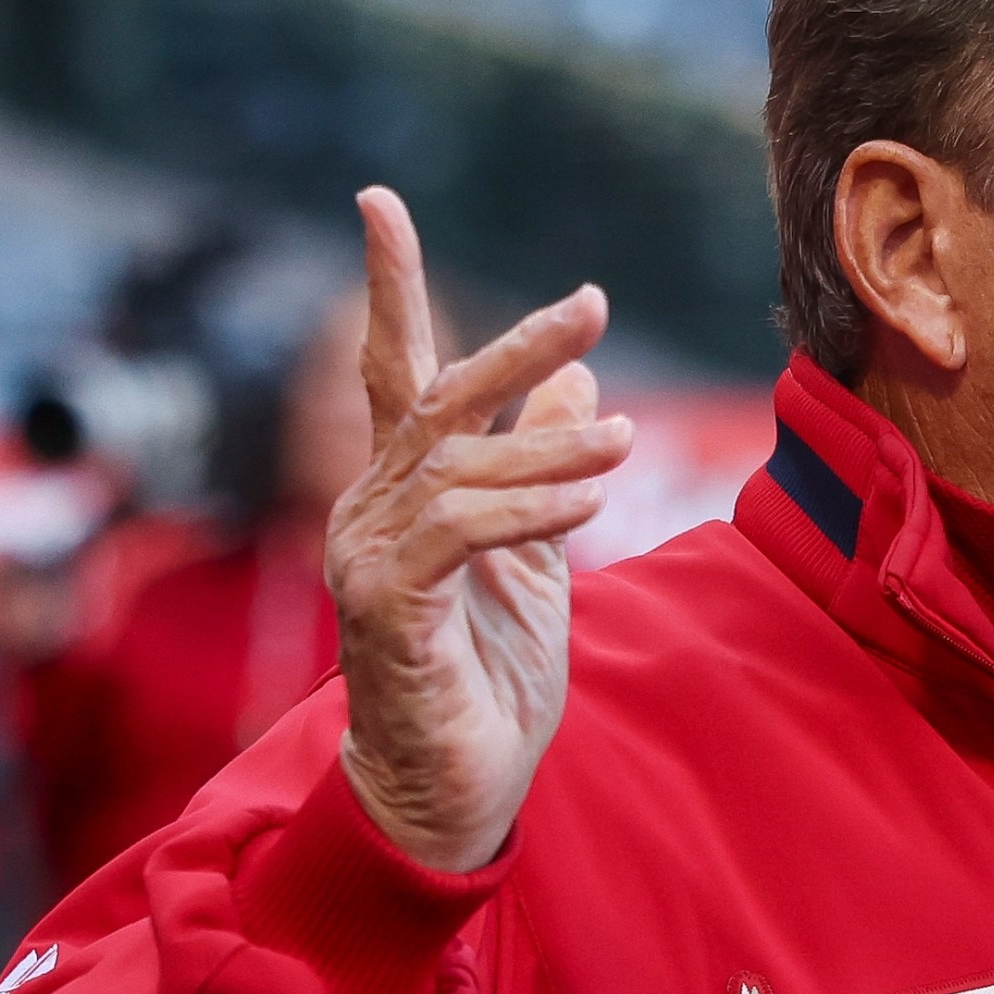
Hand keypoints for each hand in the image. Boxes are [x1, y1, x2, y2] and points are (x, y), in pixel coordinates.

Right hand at [330, 188, 632, 870]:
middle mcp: (370, 510)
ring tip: (629, 445)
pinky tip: (584, 506)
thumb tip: (582, 383)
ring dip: (551, 450)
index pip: (395, 371)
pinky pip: (455, 535)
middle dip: (518, 346)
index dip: (389, 287)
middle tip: (592, 304)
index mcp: (405, 491)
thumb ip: (548, 468)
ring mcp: (363, 558)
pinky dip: (524, 512)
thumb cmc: (489, 678)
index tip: (376, 202)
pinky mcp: (381, 610)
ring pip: (458, 467)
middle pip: (439, 400)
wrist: (457, 791)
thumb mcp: (539, 554)